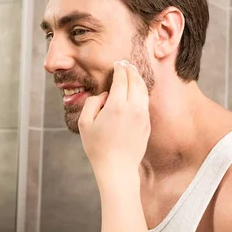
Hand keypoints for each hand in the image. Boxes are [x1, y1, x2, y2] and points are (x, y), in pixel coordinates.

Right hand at [78, 60, 150, 175]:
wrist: (117, 168)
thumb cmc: (98, 148)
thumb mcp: (85, 124)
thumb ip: (92, 103)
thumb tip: (104, 94)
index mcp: (117, 106)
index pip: (122, 79)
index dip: (120, 68)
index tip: (117, 63)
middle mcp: (133, 108)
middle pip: (135, 81)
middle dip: (130, 70)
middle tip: (126, 63)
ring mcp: (143, 116)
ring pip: (143, 90)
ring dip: (138, 79)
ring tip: (133, 73)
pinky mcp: (147, 124)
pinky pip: (145, 102)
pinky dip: (142, 92)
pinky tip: (137, 91)